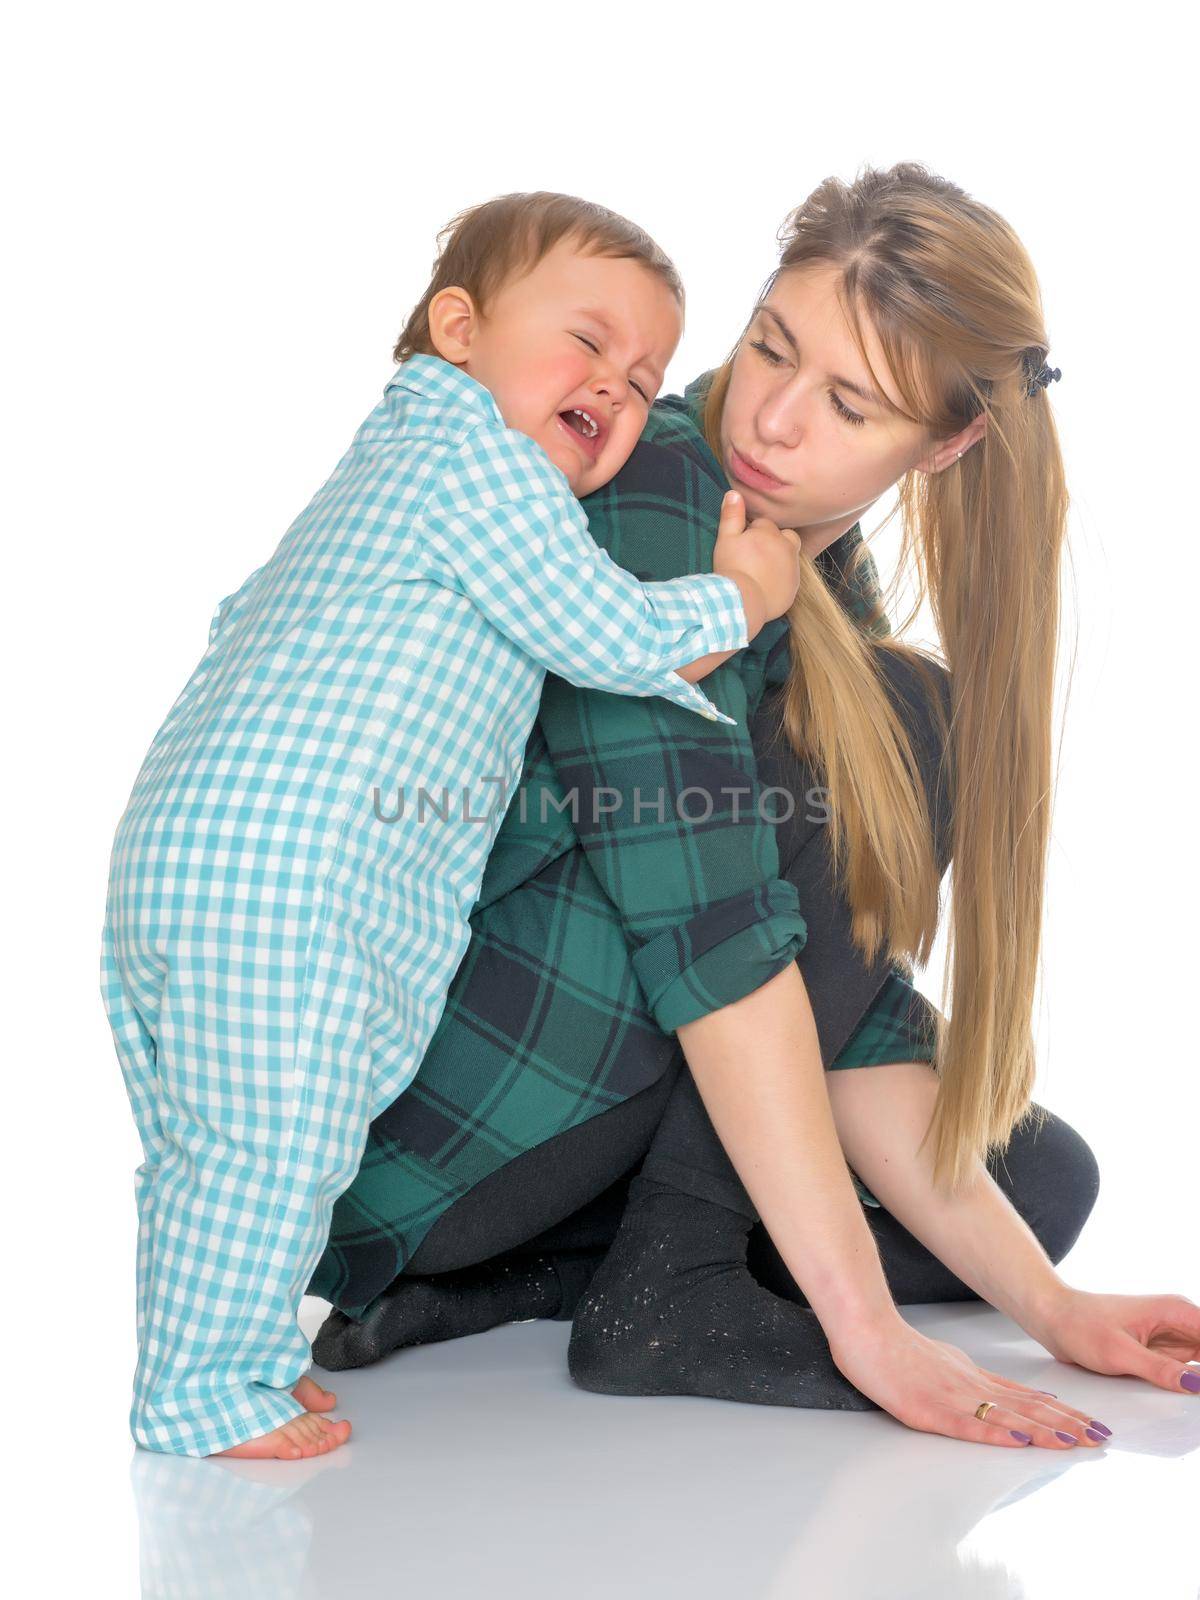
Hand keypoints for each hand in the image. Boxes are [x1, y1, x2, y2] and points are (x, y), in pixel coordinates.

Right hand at [712, 490, 802, 625]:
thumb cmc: (732, 568)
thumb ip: (731, 515)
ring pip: (790, 556)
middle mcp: (787, 547)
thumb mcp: (726, 539)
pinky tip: (766, 585)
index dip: (751, 533)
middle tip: (755, 555)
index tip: (742, 545)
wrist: (743, 602)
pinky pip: (790, 577)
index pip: (764, 524)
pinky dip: (781, 578)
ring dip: (779, 559)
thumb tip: (734, 493)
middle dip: (774, 541)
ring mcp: (793, 568)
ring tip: (760, 570)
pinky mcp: (794, 588)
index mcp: (770, 533)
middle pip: (785, 536)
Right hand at [825, 1315, 1111, 1448]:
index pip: (1026, 1398)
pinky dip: (996, 1434)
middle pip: (1026, 1407)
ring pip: (1006, 1416)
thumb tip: (997, 1393)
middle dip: (1066, 1424)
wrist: (864, 1329)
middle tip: (1100, 1437)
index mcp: (973, 1376)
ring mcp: (951, 1397)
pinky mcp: (928, 1410)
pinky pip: (968, 1425)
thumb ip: (970, 1378)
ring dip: (1043, 1431)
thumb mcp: (942, 1359)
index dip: (1061, 1412)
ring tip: (1075, 1442)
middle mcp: (970, 1386)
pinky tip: (1019, 1441)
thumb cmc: (894, 1346)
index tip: (1090, 1424)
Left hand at [1035, 1288, 1199, 1393]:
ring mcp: (1170, 1337)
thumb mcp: (1120, 1352)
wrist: (1054, 1318)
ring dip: (1197, 1379)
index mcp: (1176, 1311)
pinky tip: (1185, 1392)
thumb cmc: (1080, 1325)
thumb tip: (1198, 1384)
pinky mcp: (1160, 1351)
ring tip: (1151, 1374)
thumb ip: (1161, 1370)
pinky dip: (1189, 1382)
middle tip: (1194, 1395)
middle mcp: (1178, 1321)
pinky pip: (1186, 1369)